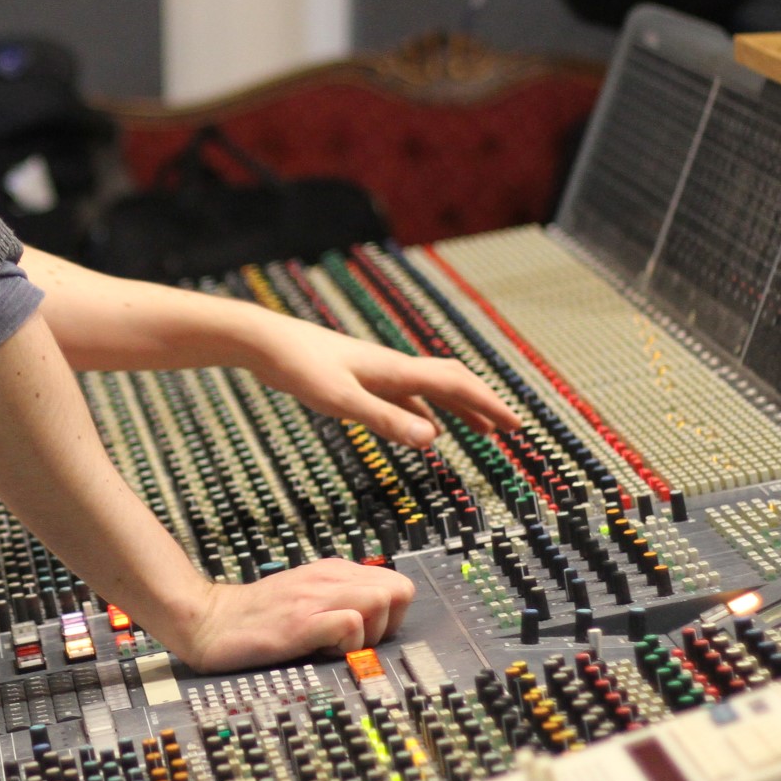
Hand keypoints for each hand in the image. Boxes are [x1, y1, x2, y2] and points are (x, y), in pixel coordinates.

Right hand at [174, 559, 415, 672]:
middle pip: (399, 591)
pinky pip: (352, 625)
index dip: (393, 615)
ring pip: (381, 601)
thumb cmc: (256, 617)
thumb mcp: (306, 597)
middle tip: (355, 642)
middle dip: (388, 624)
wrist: (206, 621)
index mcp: (332, 571)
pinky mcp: (300, 622)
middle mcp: (328, 578)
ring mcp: (314, 598)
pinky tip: (322, 652)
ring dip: (369, 634)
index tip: (367, 633)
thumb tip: (378, 617)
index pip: (398, 585)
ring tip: (336, 646)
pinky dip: (347, 645)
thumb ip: (339, 599)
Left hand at [249, 317, 515, 450]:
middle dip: (484, 405)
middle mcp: (393, 368)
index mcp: (395, 371)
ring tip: (482, 431)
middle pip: (451, 383)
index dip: (488, 405)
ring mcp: (377, 373)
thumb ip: (385, 419)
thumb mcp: (340, 400)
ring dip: (460, 410)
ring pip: (431, 391)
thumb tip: (434, 438)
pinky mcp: (359, 379)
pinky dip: (425, 413)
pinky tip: (427, 429)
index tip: (515, 425)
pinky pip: (406, 397)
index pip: (455, 385)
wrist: (265, 341)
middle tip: (510, 429)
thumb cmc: (299, 368)